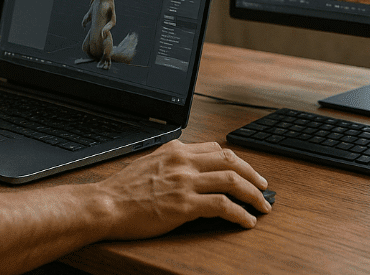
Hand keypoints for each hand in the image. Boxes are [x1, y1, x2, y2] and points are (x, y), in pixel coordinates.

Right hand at [94, 140, 270, 238]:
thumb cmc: (123, 190)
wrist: (106, 205)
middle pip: (230, 161)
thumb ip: (172, 164)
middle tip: (264, 186)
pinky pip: (223, 205)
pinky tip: (246, 220)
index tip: (244, 171)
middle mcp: (183, 162)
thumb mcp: (150, 164)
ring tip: (262, 205)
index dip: (236, 161)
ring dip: (253, 194)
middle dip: (253, 174)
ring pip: (232, 180)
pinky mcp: (185, 205)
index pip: (216, 149)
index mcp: (176, 150)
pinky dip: (240, 213)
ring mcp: (185, 182)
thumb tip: (192, 173)